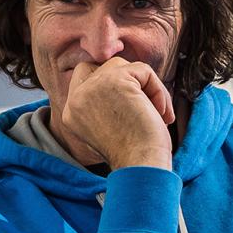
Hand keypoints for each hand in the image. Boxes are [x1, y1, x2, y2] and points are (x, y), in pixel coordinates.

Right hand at [57, 57, 174, 170]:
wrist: (141, 166)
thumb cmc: (135, 155)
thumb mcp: (110, 126)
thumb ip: (107, 103)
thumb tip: (130, 77)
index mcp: (71, 113)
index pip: (84, 79)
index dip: (111, 86)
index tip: (134, 109)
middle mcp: (76, 99)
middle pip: (103, 69)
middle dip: (129, 83)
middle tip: (146, 109)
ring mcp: (92, 87)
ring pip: (123, 66)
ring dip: (146, 86)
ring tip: (157, 112)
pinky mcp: (114, 80)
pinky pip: (142, 70)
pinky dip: (158, 89)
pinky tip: (161, 113)